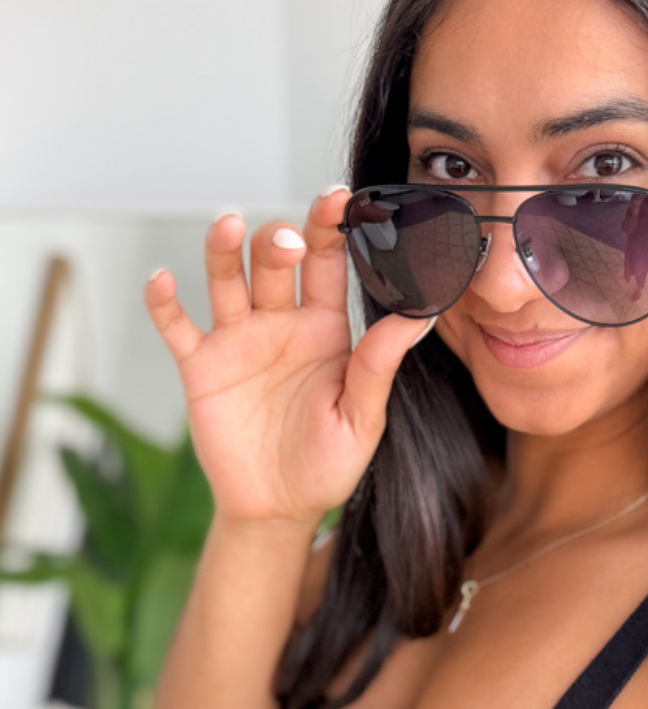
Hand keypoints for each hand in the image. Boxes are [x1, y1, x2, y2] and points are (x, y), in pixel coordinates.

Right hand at [144, 189, 432, 529]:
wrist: (278, 509)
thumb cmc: (327, 465)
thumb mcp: (362, 417)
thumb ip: (380, 363)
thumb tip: (422, 313)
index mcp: (327, 329)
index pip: (329, 263)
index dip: (331, 227)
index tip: (338, 199)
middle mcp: (281, 323)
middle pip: (275, 261)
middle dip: (279, 241)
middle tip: (287, 242)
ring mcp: (238, 340)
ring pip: (227, 278)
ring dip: (224, 250)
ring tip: (228, 228)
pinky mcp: (200, 366)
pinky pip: (176, 325)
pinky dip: (164, 301)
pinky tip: (163, 280)